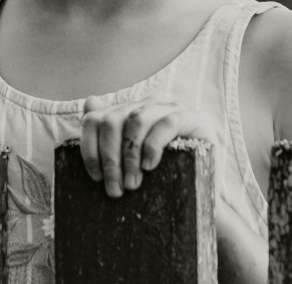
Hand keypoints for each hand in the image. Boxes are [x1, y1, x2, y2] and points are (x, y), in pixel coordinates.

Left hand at [79, 96, 218, 197]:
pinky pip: (167, 123)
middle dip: (109, 157)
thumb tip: (90, 102)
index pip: (96, 118)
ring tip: (132, 184)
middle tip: (115, 189)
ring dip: (130, 155)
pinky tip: (150, 167)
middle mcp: (149, 104)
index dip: (89, 147)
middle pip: (113, 120)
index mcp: (130, 112)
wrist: (202, 190)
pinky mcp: (193, 118)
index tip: (96, 177)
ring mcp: (172, 108)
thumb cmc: (164, 176)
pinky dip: (153, 145)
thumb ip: (111, 134)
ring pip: (137, 119)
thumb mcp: (133, 160)